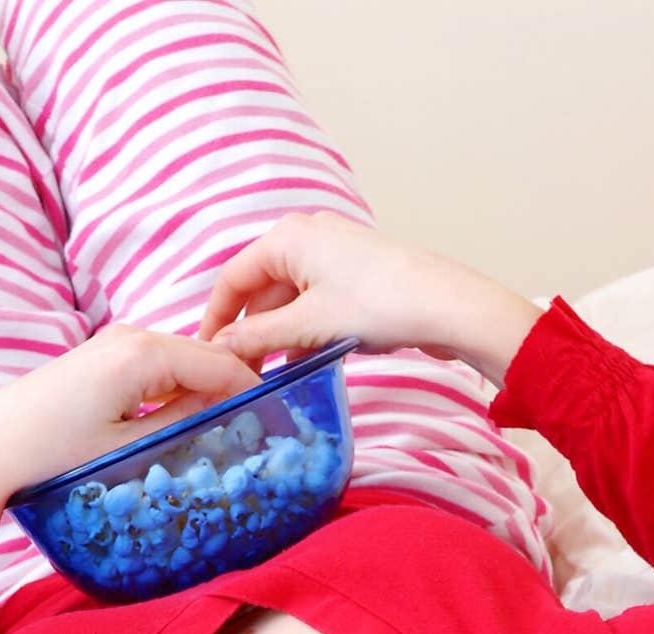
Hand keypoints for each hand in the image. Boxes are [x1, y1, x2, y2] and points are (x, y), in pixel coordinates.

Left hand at [0, 324, 260, 508]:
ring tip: (226, 432)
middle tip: (261, 431)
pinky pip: (157, 369)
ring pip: (182, 363)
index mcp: (144, 354)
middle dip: (235, 390)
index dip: (257, 392)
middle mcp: (131, 337)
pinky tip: (183, 423)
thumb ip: (184, 424)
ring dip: (205, 392)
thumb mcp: (131, 449)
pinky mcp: (100, 358)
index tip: (282, 423)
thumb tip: (226, 415)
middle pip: (205, 357)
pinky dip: (177, 391)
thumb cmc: (55, 454)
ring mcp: (113, 344)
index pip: (224, 363)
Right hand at [199, 211, 542, 387]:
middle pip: (261, 289)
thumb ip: (258, 338)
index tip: (205, 355)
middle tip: (240, 373)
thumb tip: (219, 349)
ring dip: (279, 337)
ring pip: (290, 300)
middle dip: (250, 332)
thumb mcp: (307, 326)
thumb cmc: (378, 305)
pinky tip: (305, 363)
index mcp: (287, 238)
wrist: (447, 306)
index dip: (216, 320)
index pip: (233, 279)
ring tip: (272, 376)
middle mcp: (308, 237)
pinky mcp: (356, 275)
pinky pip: (316, 303)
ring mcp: (335, 254)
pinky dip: (305, 332)